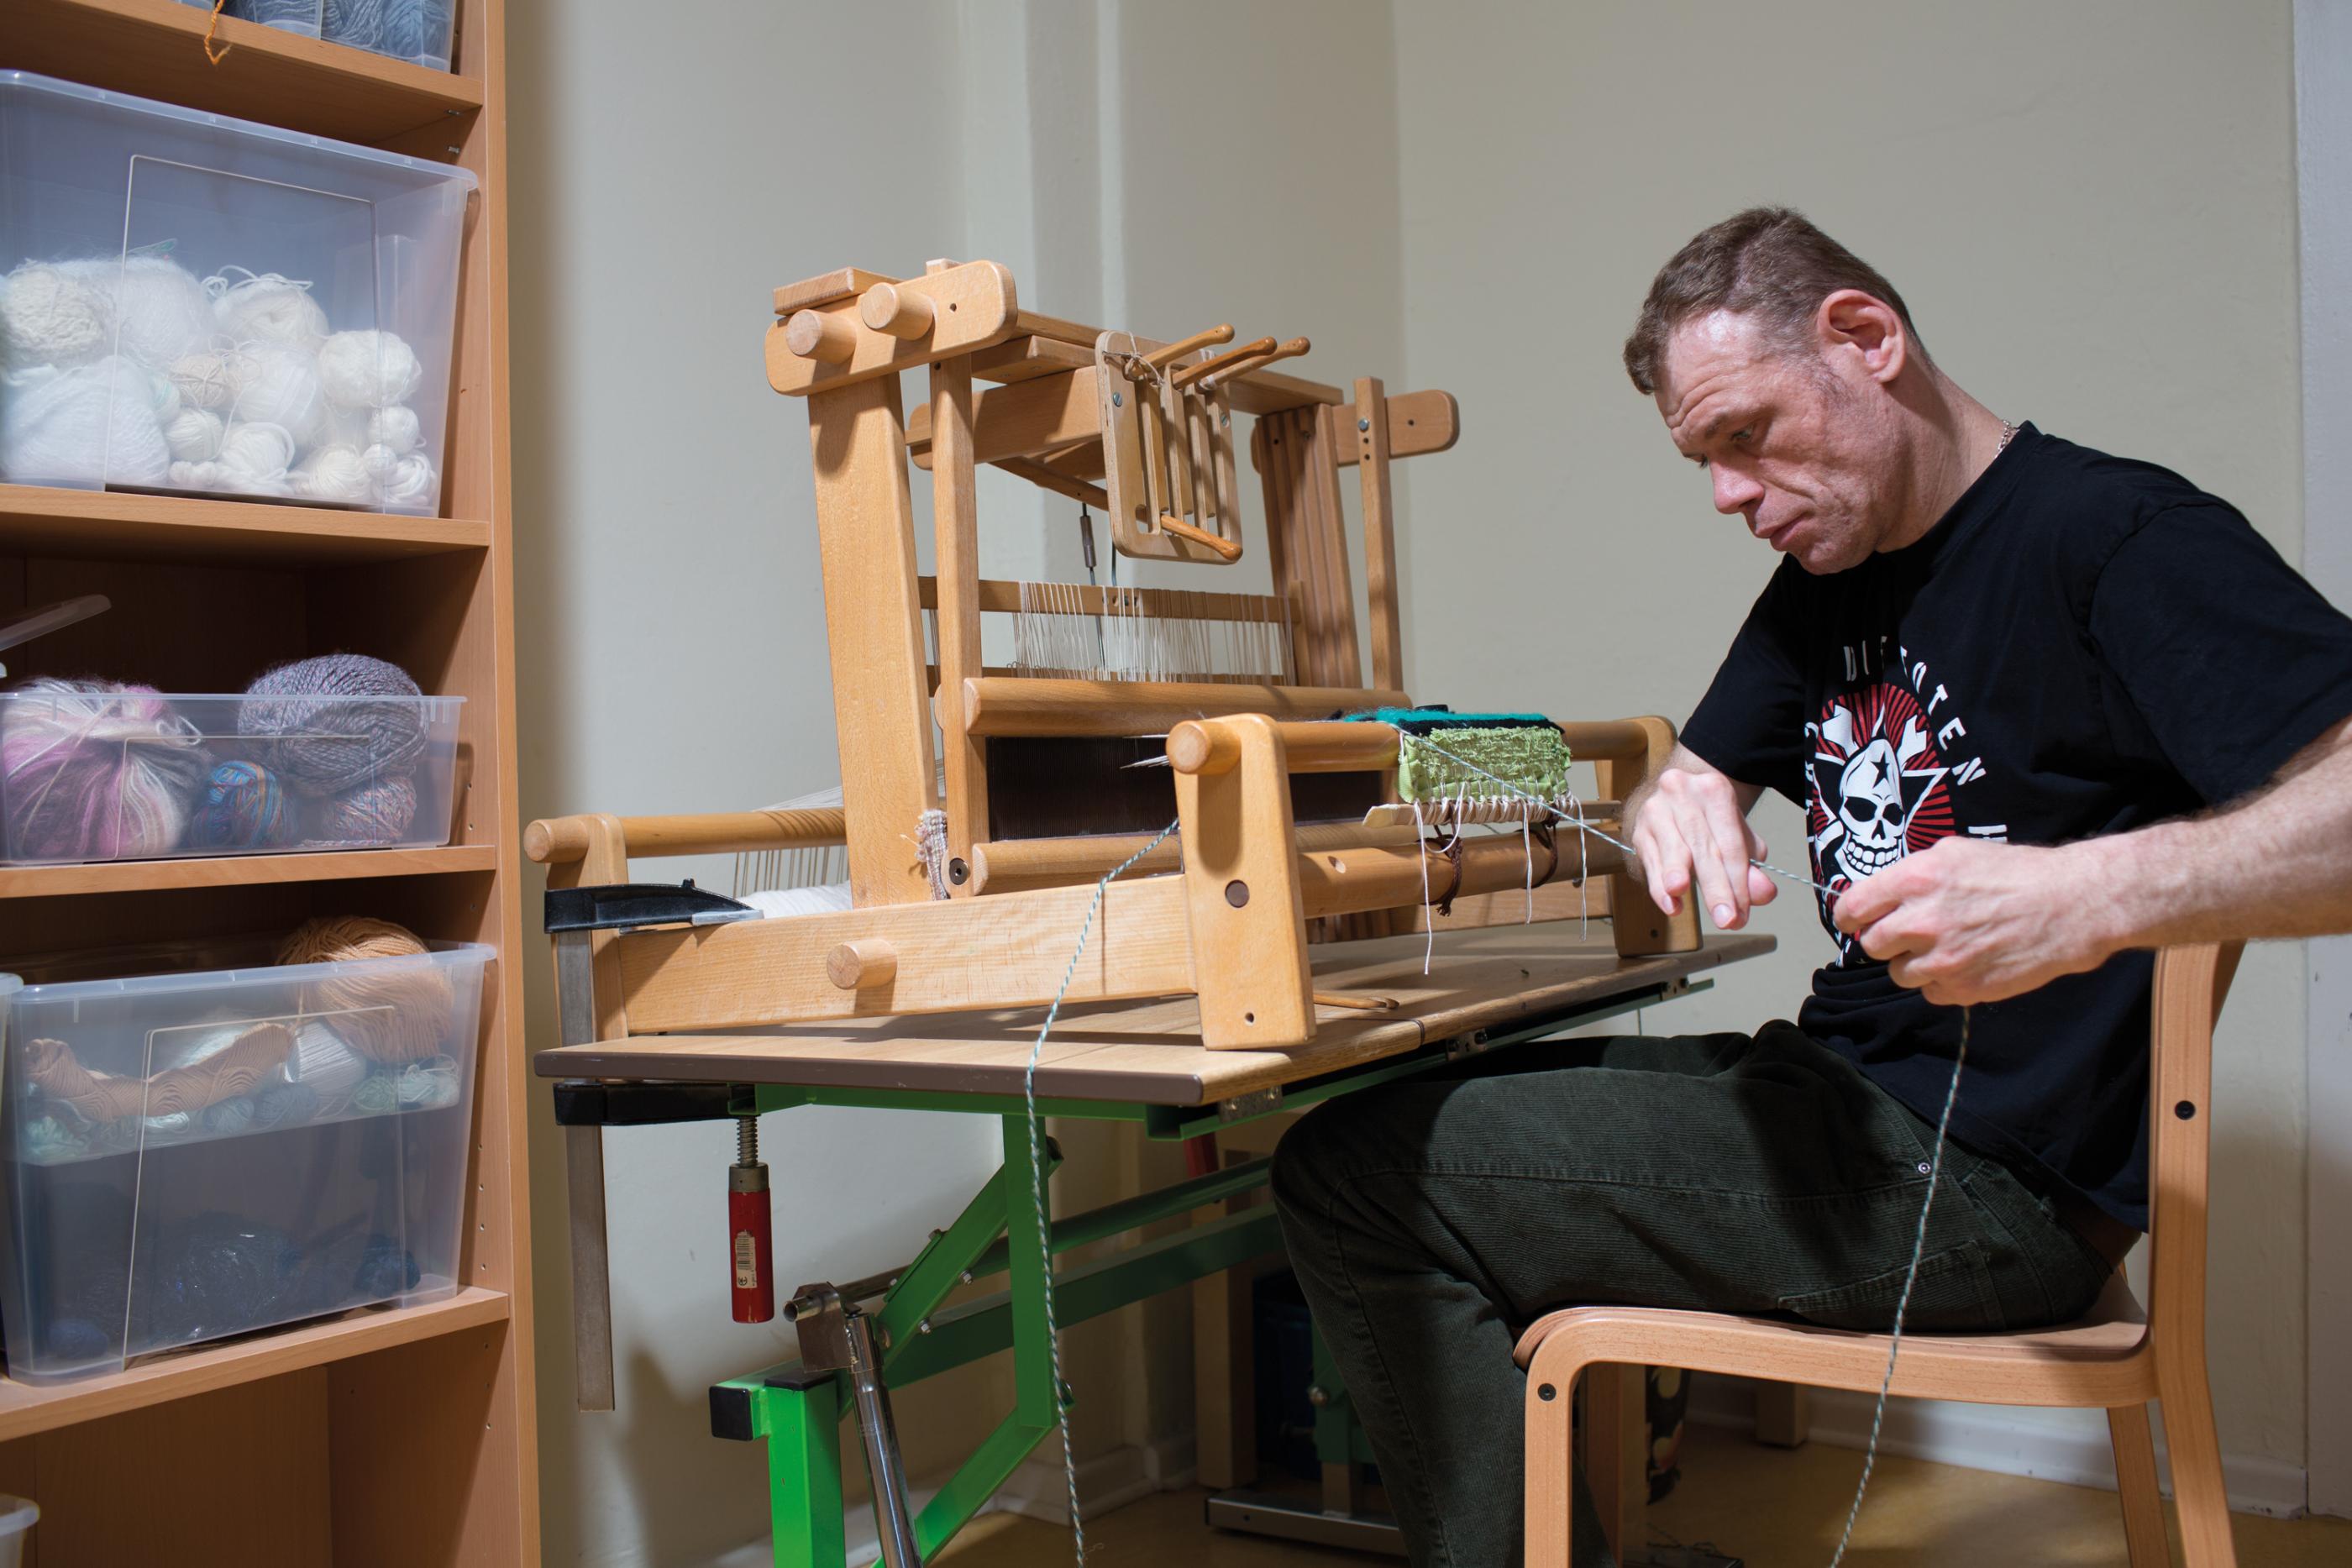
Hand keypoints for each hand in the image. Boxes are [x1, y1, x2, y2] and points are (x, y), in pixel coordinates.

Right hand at [1629, 767, 1777, 929]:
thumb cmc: (1710, 819)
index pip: (1730, 842)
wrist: (1676, 795)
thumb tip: (1764, 893)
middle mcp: (1683, 794)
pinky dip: (1660, 888)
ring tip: (1682, 899)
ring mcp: (1657, 810)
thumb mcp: (1736, 835)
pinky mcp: (1639, 831)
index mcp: (1715, 790)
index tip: (1743, 914)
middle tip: (1726, 919)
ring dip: (1677, 878)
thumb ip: (1750, 866)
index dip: (1738, 881)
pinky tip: (1671, 905)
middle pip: (1703, 847)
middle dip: (1716, 888)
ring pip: (1673, 850)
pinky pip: (1651, 863)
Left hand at [1832, 838, 2115, 1003]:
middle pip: (1873, 945)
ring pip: (1899, 974)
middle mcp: (1922, 921)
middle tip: (1909, 933)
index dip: (1850, 916)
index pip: (1853, 907)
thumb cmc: (2016, 873)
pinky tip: (1965, 962)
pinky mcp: (1964, 988)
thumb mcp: (1955, 853)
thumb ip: (1910, 875)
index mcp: (1916, 880)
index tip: (1854, 921)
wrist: (2071, 905)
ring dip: (1914, 963)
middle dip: (1886, 940)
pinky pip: (1930, 993)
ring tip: (1945, 946)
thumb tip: (1879, 896)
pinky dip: (1941, 982)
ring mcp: (1943, 959)